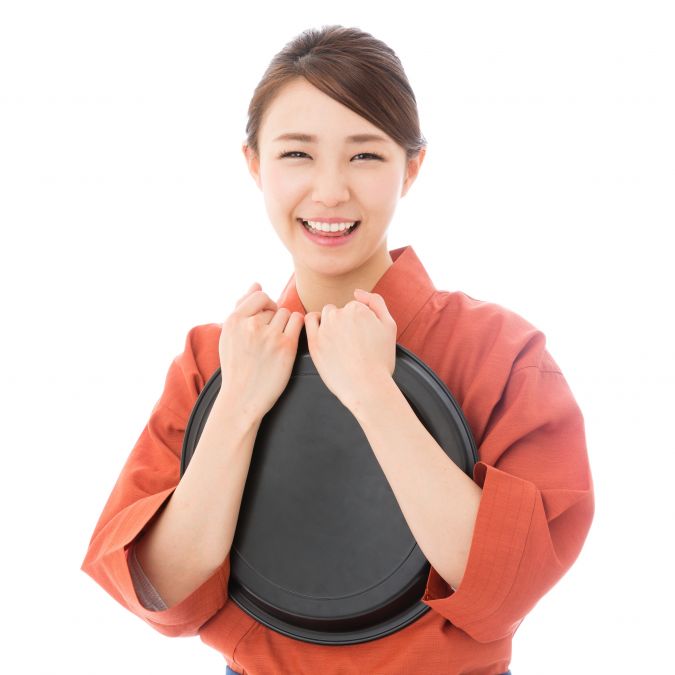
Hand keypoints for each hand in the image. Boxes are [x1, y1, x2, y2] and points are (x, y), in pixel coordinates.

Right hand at [217, 282, 304, 420]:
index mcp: (234, 320)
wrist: (243, 397)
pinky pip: (299, 323)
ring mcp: (269, 336)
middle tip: (268, 339)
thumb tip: (257, 284)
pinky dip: (298, 329)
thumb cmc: (237, 365)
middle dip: (274, 319)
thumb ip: (242, 307)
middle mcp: (251, 325)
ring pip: (287, 314)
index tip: (266, 319)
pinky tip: (291, 340)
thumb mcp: (230, 335)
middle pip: (275, 307)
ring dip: (287, 325)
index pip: (259, 296)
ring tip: (277, 342)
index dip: (266, 306)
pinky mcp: (286, 347)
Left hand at [303, 289, 396, 409]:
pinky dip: (313, 324)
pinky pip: (308, 322)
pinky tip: (322, 335)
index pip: (355, 307)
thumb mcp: (389, 326)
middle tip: (351, 343)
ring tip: (339, 343)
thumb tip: (357, 292)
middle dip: (344, 323)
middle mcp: (340, 315)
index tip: (362, 338)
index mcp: (358, 309)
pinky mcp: (314, 342)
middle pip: (339, 311)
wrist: (367, 387)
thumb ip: (376, 302)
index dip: (359, 322)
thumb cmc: (380, 359)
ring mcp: (325, 328)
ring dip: (330, 324)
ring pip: (325, 315)